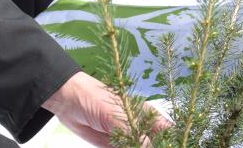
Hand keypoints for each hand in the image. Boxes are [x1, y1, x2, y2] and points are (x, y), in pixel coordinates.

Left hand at [42, 71, 169, 145]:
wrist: (69, 102)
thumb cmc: (96, 99)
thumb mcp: (116, 116)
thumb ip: (133, 133)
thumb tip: (148, 147)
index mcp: (147, 115)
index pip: (167, 131)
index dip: (172, 141)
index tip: (173, 147)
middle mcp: (141, 128)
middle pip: (156, 144)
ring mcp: (128, 138)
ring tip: (124, 147)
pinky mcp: (115, 147)